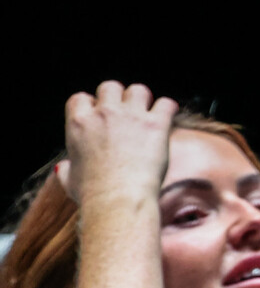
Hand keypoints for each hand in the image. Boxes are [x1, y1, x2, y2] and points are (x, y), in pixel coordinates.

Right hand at [56, 81, 176, 204]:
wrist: (118, 200)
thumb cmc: (93, 195)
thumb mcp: (70, 180)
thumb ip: (66, 169)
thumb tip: (63, 167)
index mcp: (79, 123)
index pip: (82, 98)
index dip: (92, 105)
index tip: (100, 116)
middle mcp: (103, 114)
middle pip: (110, 87)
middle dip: (119, 98)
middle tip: (127, 114)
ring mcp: (130, 117)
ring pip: (138, 90)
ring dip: (144, 100)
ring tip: (149, 114)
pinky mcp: (156, 125)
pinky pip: (166, 104)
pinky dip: (169, 109)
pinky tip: (169, 118)